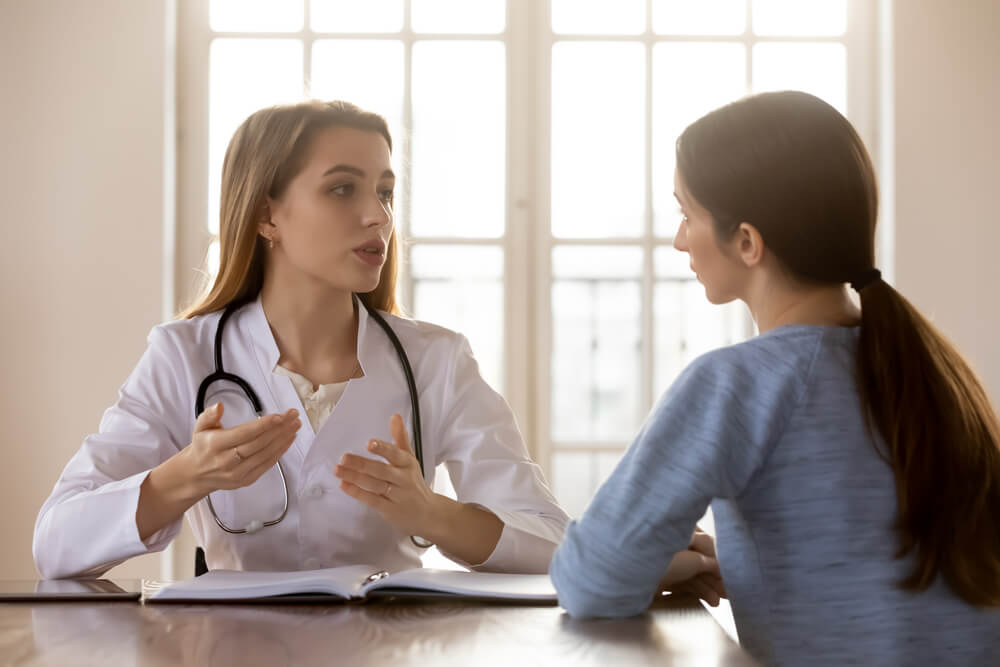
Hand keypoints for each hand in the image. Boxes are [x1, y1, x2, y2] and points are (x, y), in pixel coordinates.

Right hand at [181, 402, 300, 495]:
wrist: (197, 474)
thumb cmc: (203, 446)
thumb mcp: (200, 427)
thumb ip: (209, 415)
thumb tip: (219, 406)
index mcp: (215, 445)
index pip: (243, 434)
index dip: (263, 425)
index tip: (279, 416)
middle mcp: (227, 460)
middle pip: (258, 443)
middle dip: (279, 428)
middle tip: (293, 415)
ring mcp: (238, 473)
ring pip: (265, 454)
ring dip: (283, 439)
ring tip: (295, 425)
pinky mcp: (246, 480)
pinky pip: (267, 465)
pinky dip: (280, 451)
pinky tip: (289, 439)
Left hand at [334, 413, 438, 536]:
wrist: (428, 512)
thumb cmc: (413, 482)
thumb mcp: (410, 459)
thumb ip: (400, 438)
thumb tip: (395, 417)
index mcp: (407, 464)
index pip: (396, 454)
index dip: (383, 449)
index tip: (370, 443)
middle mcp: (403, 479)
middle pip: (381, 470)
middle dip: (362, 464)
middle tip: (344, 458)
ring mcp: (397, 495)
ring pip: (374, 485)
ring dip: (355, 477)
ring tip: (338, 470)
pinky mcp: (389, 510)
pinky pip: (372, 500)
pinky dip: (357, 493)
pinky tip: (345, 485)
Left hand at [657, 528, 726, 606]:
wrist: (627, 578)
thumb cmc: (659, 558)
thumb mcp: (692, 558)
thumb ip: (710, 560)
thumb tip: (721, 564)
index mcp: (678, 529)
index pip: (705, 543)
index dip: (720, 559)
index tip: (733, 573)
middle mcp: (669, 542)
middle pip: (699, 560)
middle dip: (715, 577)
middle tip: (730, 592)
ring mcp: (662, 560)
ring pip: (691, 573)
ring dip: (707, 587)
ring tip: (718, 602)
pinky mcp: (657, 577)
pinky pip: (680, 583)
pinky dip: (694, 591)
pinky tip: (708, 600)